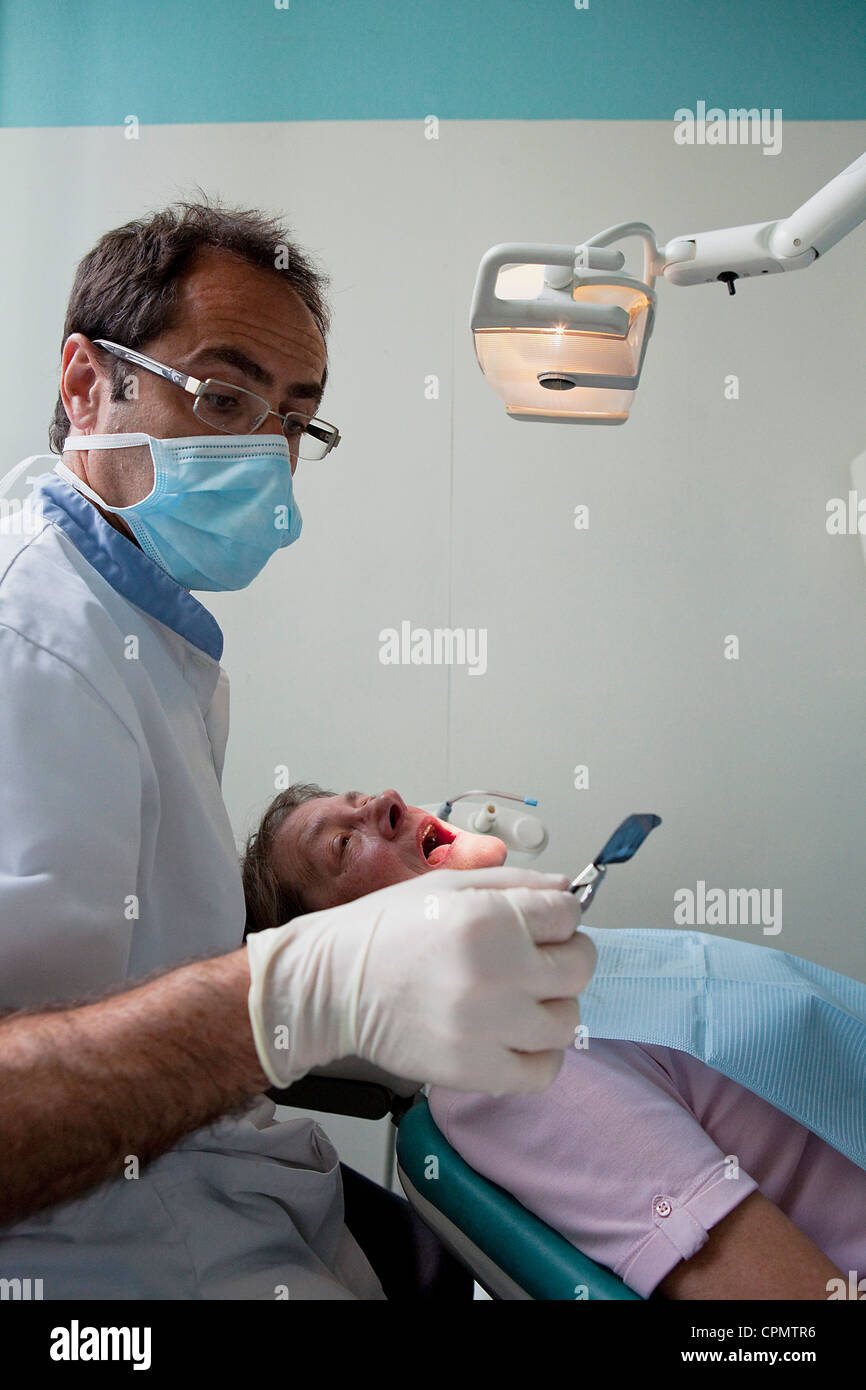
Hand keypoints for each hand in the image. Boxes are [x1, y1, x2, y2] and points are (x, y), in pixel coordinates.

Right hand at [246, 866, 595, 1094]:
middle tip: (536, 959)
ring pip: (568, 1019)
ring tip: (519, 998)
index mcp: (488, 918)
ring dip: (552, 1006)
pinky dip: (540, 1055)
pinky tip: (516, 1035)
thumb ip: (516, 883)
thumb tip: (568, 892)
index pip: (569, 913)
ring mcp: (488, 1027)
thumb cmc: (385, 931)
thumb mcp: (448, 886)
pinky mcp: (476, 1071)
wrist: (332, 984)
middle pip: (580, 965)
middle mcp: (495, 972)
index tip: (542, 923)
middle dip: (565, 955)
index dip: (558, 915)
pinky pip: (544, 1071)